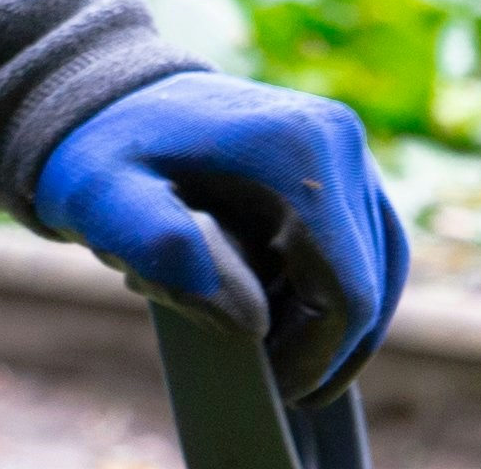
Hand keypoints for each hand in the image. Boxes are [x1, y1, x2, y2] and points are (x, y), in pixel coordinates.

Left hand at [32, 70, 404, 404]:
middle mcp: (338, 137)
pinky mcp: (341, 159)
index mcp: (295, 150)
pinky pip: (369, 244)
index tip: (273, 386)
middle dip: (323, 343)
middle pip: (369, 285)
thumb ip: (160, 248)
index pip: (345, 293)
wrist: (104, 93)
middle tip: (264, 371)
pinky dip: (341, 290)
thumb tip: (250, 322)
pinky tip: (290, 317)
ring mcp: (345, 145)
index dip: (316, 357)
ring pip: (379, 267)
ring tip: (278, 351)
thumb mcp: (102, 197)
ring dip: (338, 322)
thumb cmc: (100, 150)